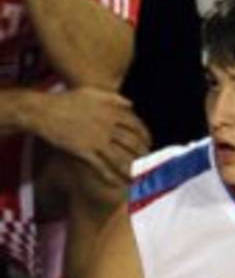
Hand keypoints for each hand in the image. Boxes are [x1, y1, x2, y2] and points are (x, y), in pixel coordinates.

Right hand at [31, 87, 150, 183]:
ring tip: (138, 177)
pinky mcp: (83, 151)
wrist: (42, 111)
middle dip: (143, 155)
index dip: (146, 136)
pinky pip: (101, 167)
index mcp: (111, 112)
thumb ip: (114, 98)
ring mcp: (96, 139)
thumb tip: (132, 104)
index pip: (137, 126)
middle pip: (132, 144)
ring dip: (131, 169)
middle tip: (148, 162)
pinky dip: (110, 177)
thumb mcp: (92, 93)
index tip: (149, 143)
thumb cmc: (66, 100)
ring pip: (120, 158)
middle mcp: (107, 126)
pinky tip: (117, 184)